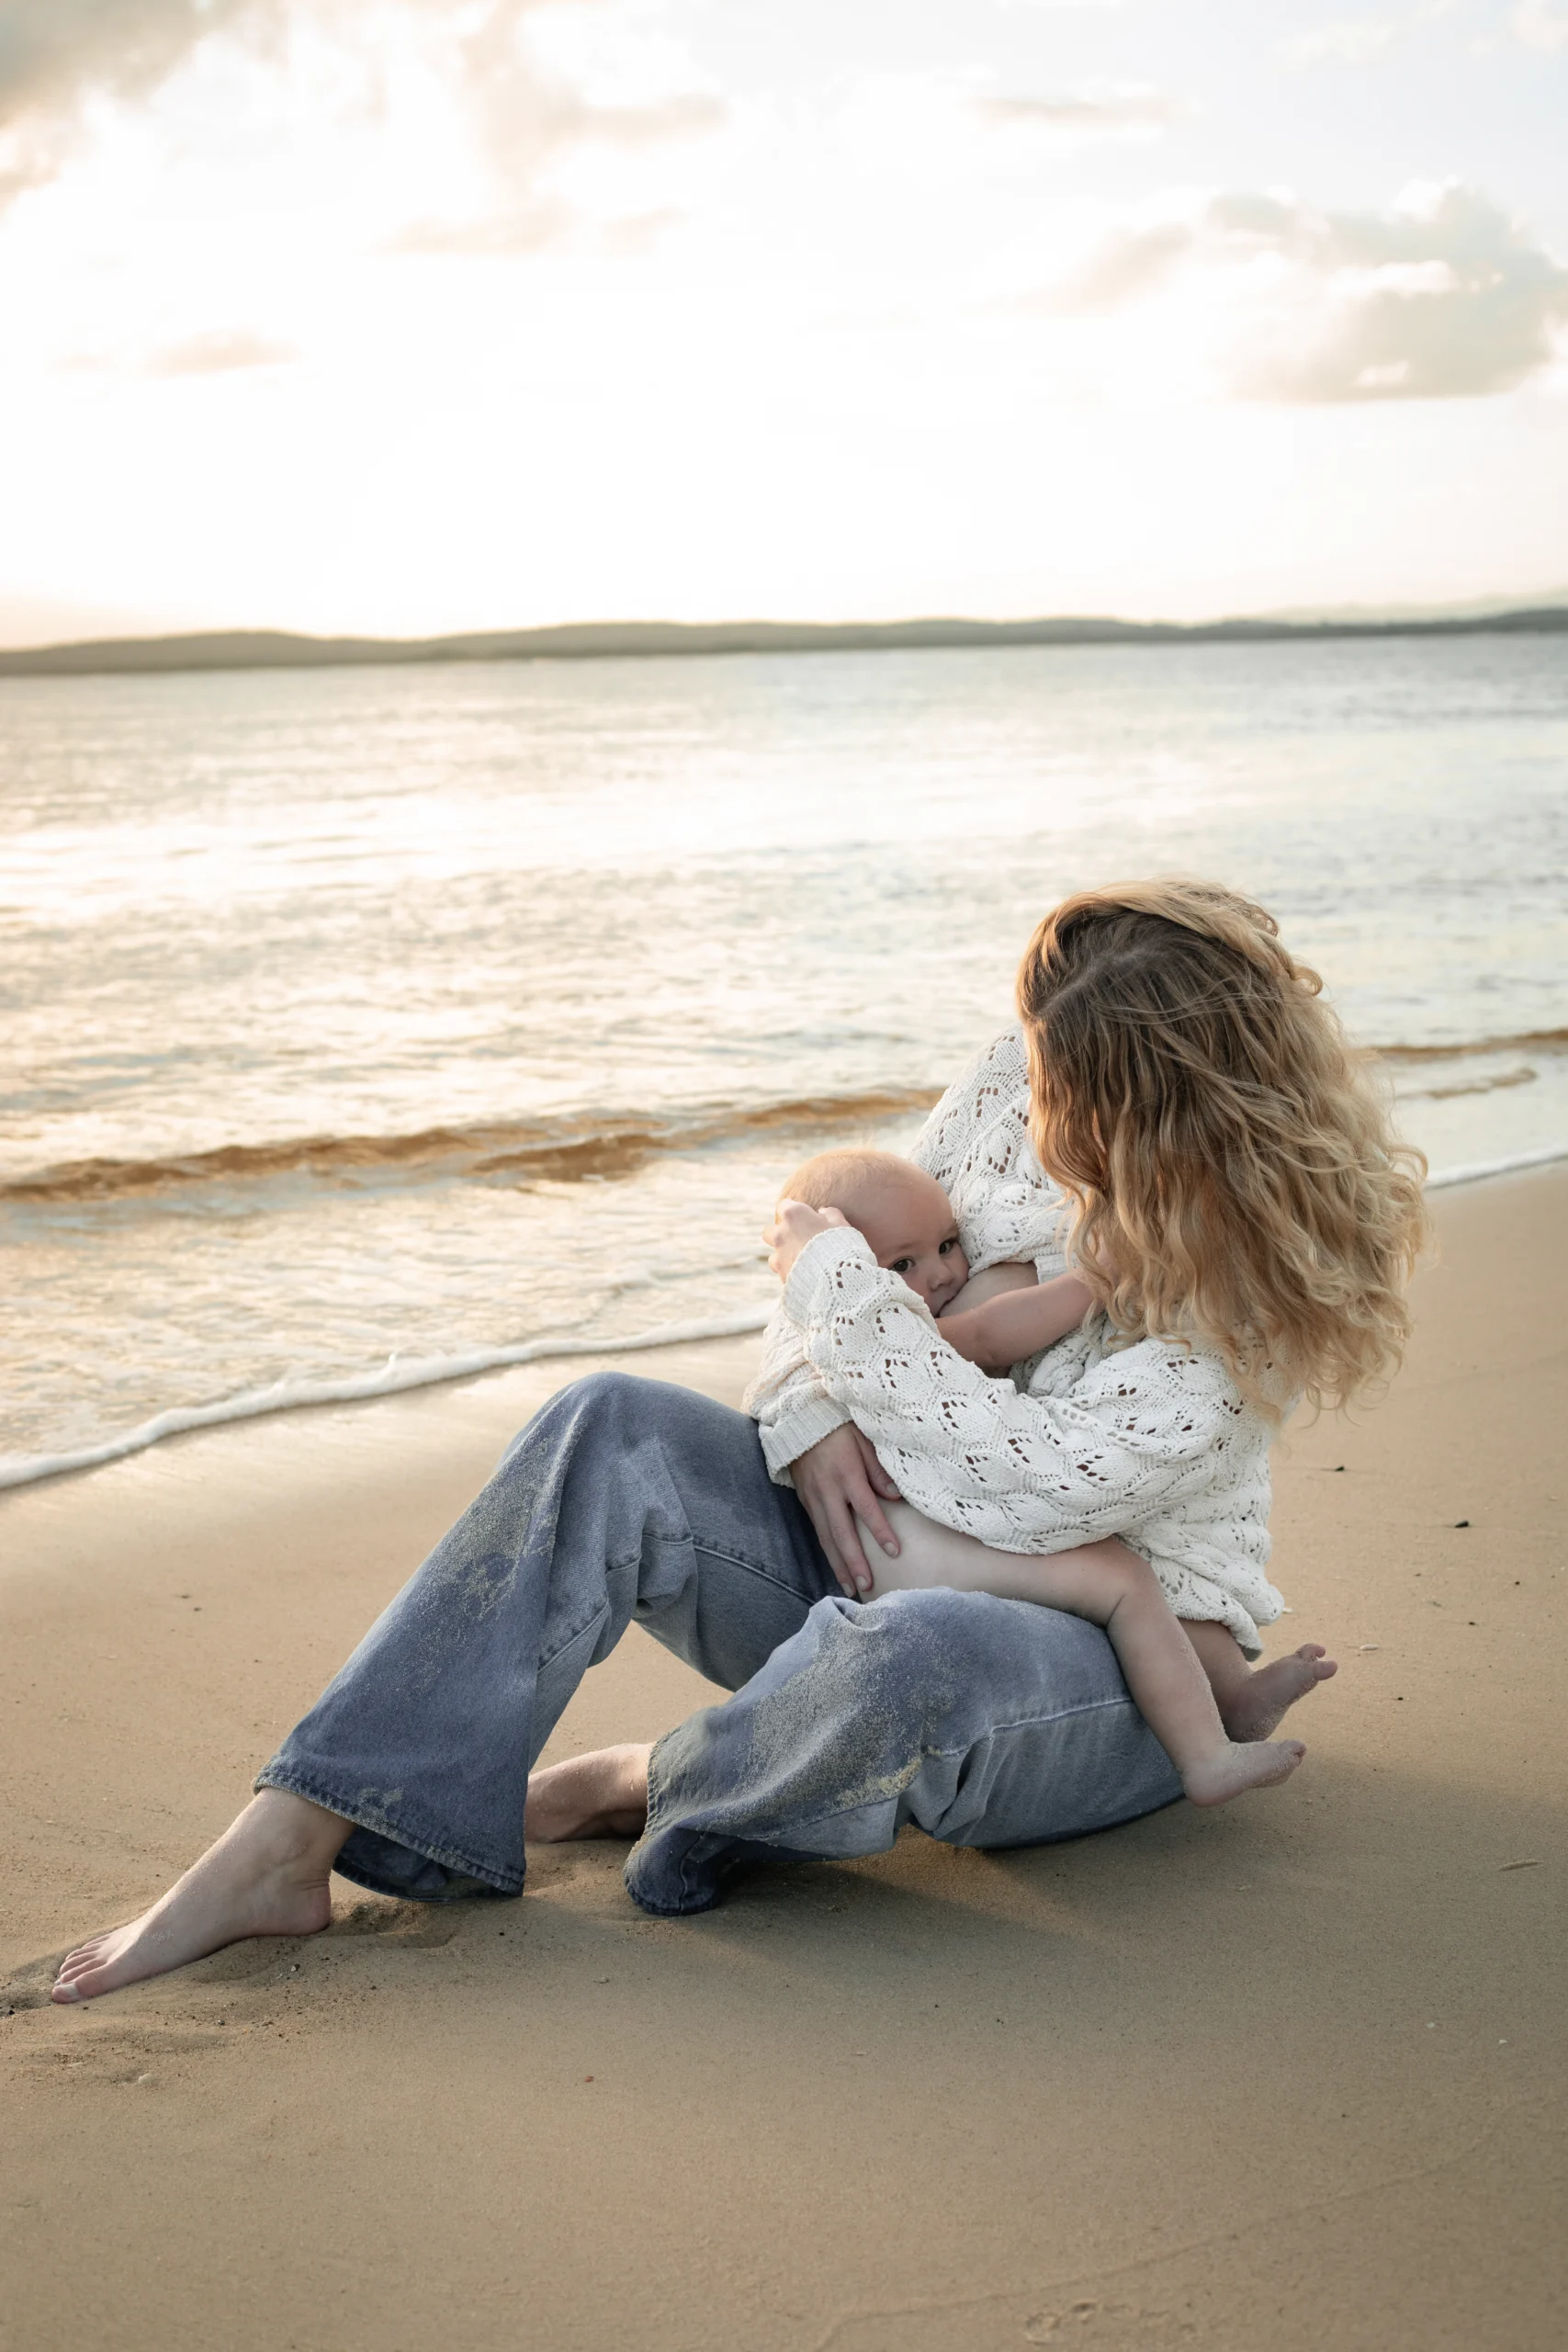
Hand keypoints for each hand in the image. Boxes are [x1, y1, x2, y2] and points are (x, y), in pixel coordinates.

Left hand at [763, 1198, 847, 1281]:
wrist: (836, 1275)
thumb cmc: (840, 1245)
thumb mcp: (841, 1224)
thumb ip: (830, 1214)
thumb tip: (823, 1212)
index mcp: (794, 1215)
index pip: (784, 1205)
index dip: (794, 1211)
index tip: (804, 1216)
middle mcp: (781, 1233)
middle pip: (769, 1231)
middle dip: (779, 1234)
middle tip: (797, 1239)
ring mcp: (779, 1255)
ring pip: (773, 1255)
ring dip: (784, 1257)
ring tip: (801, 1262)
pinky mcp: (782, 1274)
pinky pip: (782, 1273)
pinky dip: (790, 1273)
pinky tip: (804, 1276)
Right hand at [789, 1423, 901, 1596]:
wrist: (799, 1421)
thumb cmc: (839, 1428)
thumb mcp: (863, 1439)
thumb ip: (879, 1469)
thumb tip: (896, 1496)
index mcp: (846, 1473)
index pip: (866, 1508)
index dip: (881, 1531)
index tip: (894, 1552)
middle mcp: (827, 1490)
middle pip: (842, 1533)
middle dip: (854, 1562)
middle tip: (866, 1586)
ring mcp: (813, 1498)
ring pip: (826, 1538)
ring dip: (838, 1564)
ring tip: (849, 1588)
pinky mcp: (805, 1501)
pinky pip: (818, 1531)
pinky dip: (827, 1551)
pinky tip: (836, 1566)